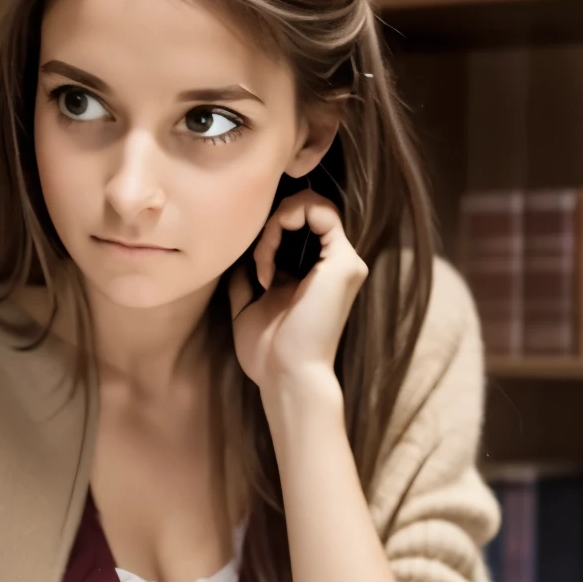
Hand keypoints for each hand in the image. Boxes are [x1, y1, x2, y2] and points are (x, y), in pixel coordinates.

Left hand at [229, 190, 367, 390]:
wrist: (286, 376)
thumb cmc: (268, 352)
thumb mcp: (247, 305)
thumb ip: (246, 276)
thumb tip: (237, 254)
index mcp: (315, 273)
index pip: (300, 223)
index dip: (270, 229)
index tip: (254, 267)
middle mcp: (334, 263)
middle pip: (305, 209)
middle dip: (270, 224)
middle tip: (256, 262)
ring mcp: (343, 261)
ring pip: (311, 205)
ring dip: (274, 225)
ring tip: (262, 266)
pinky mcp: (345, 261)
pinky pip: (319, 211)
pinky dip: (284, 224)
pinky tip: (269, 264)